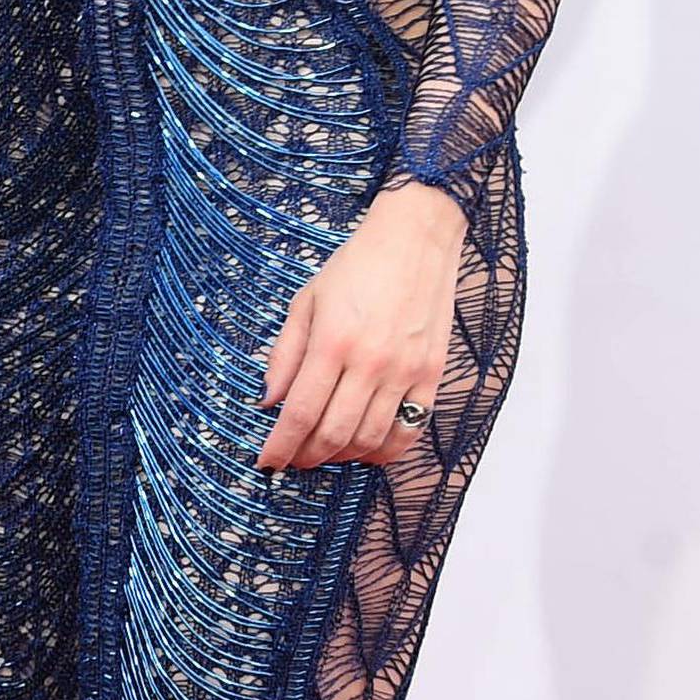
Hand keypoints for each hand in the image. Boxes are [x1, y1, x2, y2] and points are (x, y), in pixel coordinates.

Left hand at [258, 181, 464, 471]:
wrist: (416, 238)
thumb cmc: (356, 265)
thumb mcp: (306, 300)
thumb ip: (285, 354)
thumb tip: (270, 401)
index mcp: (333, 342)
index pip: (301, 413)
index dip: (281, 445)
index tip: (267, 461)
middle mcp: (371, 362)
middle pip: (334, 434)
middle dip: (307, 456)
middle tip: (293, 459)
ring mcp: (406, 371)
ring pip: (371, 439)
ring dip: (343, 456)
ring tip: (325, 453)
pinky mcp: (432, 374)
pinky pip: (409, 430)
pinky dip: (385, 451)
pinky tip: (366, 450)